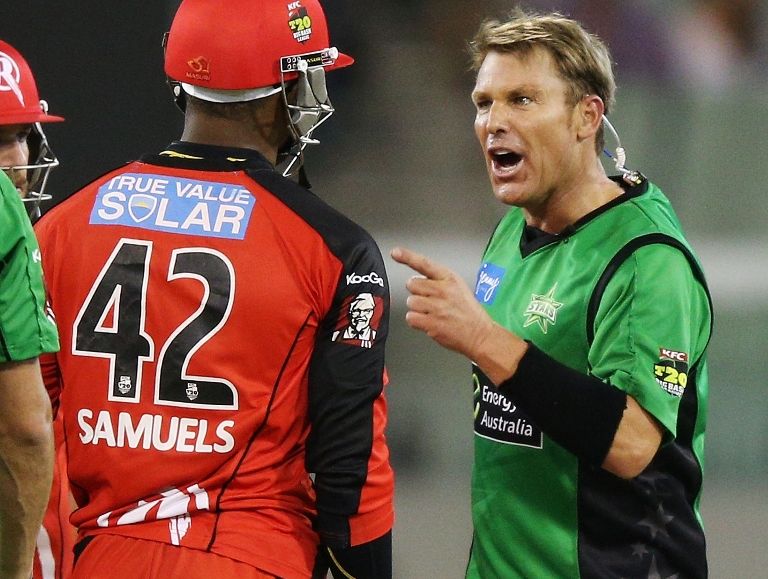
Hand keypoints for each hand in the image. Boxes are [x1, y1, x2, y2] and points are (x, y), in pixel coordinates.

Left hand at [390, 246, 494, 360]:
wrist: (480, 335)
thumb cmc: (469, 313)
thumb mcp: (459, 288)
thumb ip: (439, 282)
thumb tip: (418, 281)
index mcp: (449, 279)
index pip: (424, 264)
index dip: (408, 257)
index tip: (396, 252)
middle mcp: (442, 290)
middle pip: (412, 284)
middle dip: (417, 293)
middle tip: (430, 301)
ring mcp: (437, 307)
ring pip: (410, 302)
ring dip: (417, 309)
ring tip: (432, 313)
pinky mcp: (431, 322)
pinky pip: (411, 317)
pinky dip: (416, 321)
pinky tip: (429, 322)